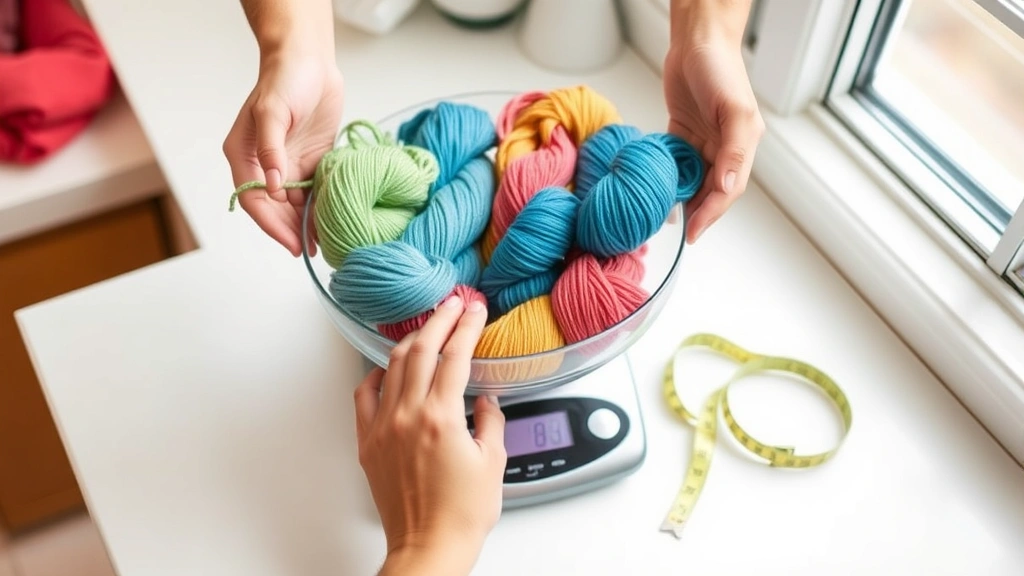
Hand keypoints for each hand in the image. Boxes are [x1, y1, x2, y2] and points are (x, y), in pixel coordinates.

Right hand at [223, 49, 343, 255]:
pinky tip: (333, 221)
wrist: (309, 58)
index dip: (271, 225)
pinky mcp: (310, 159)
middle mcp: (264, 164)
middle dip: (289, 230)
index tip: (291, 243)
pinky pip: (314, 190)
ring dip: (306, 223)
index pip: (254, 199)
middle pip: (274, 208)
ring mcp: (287, 163)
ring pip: (295, 204)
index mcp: (244, 155)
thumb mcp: (273, 111)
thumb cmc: (285, 78)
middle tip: (310, 251)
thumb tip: (275, 186)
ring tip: (324, 244)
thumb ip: (271, 148)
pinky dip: (321, 206)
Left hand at [354, 296, 505, 575]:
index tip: (474, 310)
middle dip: (439, 320)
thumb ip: (491, 421)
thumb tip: (486, 401)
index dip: (467, 326)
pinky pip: (365, 396)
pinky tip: (385, 369)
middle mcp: (407, 417)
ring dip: (411, 340)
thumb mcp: (493, 462)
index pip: (455, 355)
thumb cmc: (461, 514)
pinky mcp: (368, 443)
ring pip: (392, 366)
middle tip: (452, 305)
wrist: (429, 546)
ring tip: (426, 328)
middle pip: (421, 350)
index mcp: (441, 418)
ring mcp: (383, 428)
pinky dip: (376, 375)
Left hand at [663, 5, 763, 242]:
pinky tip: (657, 189)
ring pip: (692, 178)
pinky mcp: (683, 131)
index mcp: (742, 143)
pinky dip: (668, 176)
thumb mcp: (733, 109)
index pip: (728, 188)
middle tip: (678, 230)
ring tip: (664, 215)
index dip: (712, 212)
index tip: (694, 231)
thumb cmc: (720, 68)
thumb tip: (727, 188)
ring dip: (681, 196)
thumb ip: (733, 150)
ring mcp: (704, 139)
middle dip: (696, 210)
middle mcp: (724, 145)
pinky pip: (676, 162)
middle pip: (710, 188)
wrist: (697, 39)